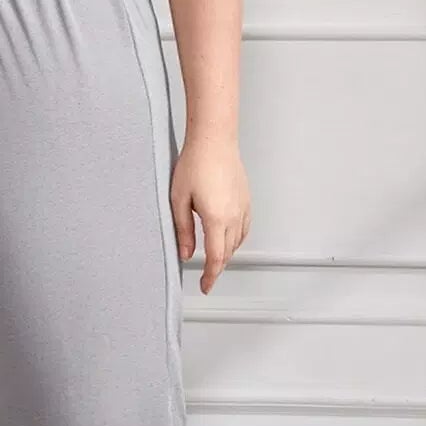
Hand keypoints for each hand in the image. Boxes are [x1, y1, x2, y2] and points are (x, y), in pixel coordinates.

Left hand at [169, 134, 250, 293]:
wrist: (214, 139)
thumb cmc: (194, 163)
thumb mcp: (179, 200)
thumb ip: (183, 230)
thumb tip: (187, 253)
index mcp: (216, 218)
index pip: (216, 258)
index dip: (211, 276)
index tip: (205, 286)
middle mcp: (234, 216)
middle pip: (228, 252)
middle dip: (217, 267)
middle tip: (206, 276)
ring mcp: (243, 207)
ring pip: (238, 242)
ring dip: (227, 254)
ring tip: (214, 259)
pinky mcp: (246, 200)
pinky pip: (244, 228)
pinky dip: (236, 239)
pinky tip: (228, 239)